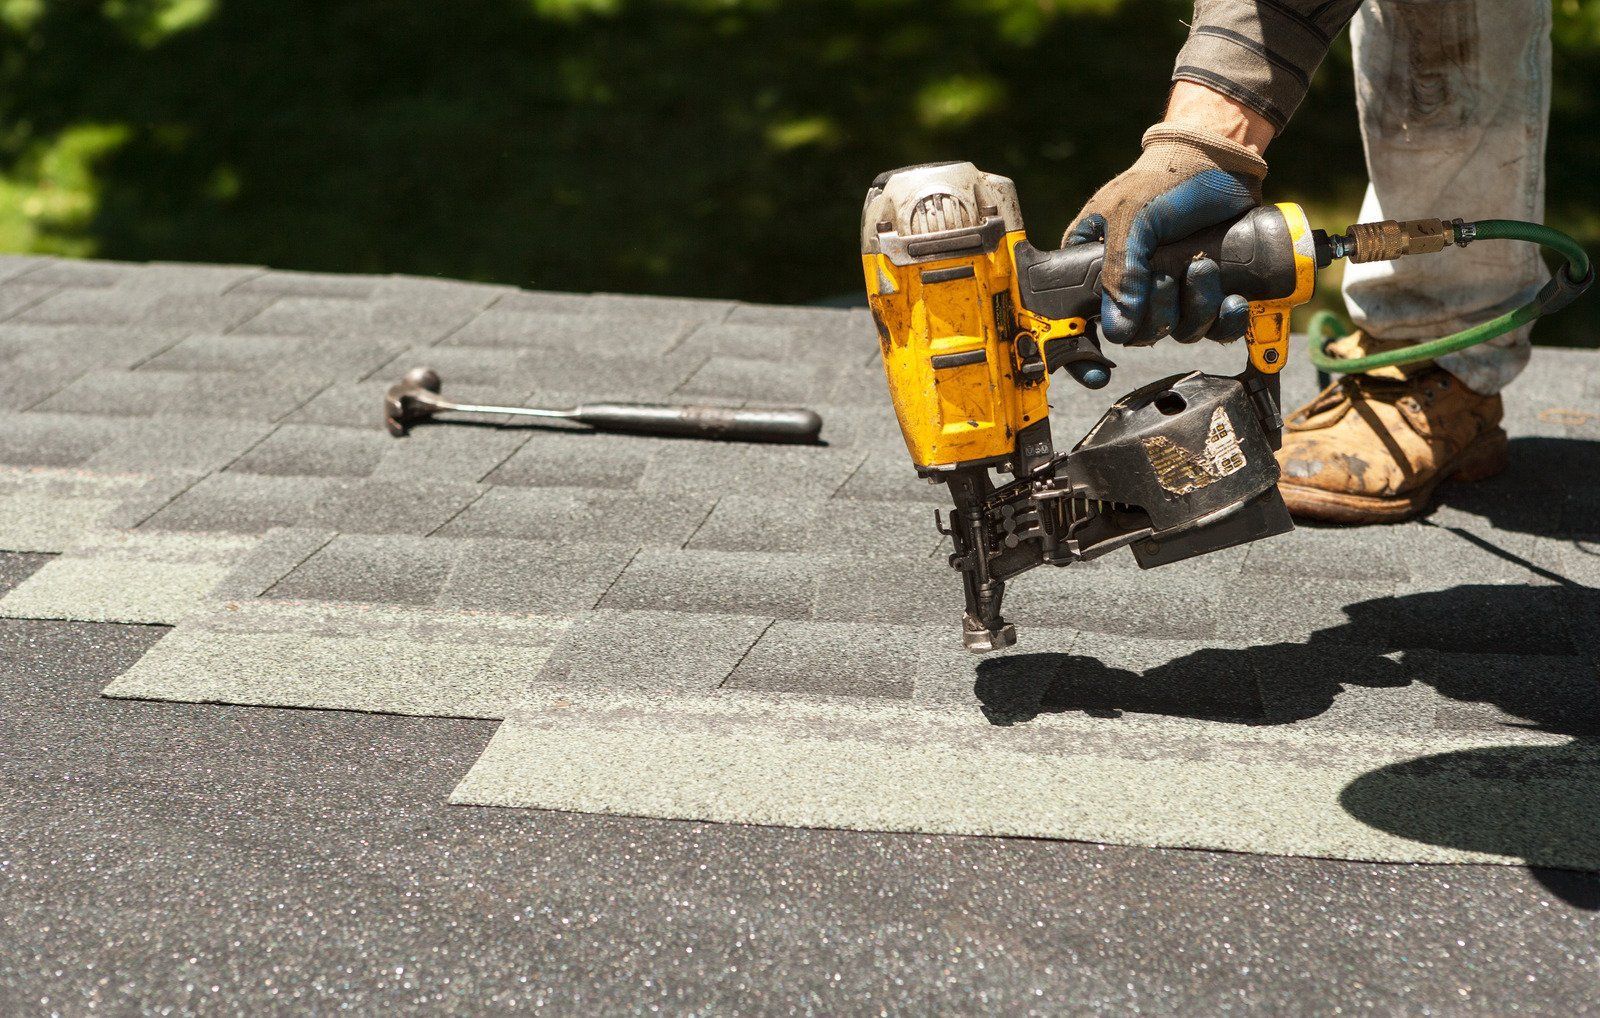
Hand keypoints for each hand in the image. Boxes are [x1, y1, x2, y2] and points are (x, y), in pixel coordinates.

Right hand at [1066, 115, 1268, 346]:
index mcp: (1096, 266)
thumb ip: (1120, 270)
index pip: (1078, 321)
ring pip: (1178, 333)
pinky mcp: (1208, 291)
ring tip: (1205, 268)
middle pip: (1137, 334)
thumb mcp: (1132, 217)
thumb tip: (1118, 328)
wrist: (1222, 159)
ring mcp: (1171, 290)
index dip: (1082, 352)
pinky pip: (1214, 329)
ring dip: (1196, 308)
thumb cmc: (1167, 178)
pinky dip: (1226, 321)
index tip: (1095, 371)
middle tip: (1169, 276)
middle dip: (1160, 314)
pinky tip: (1233, 301)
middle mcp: (1131, 285)